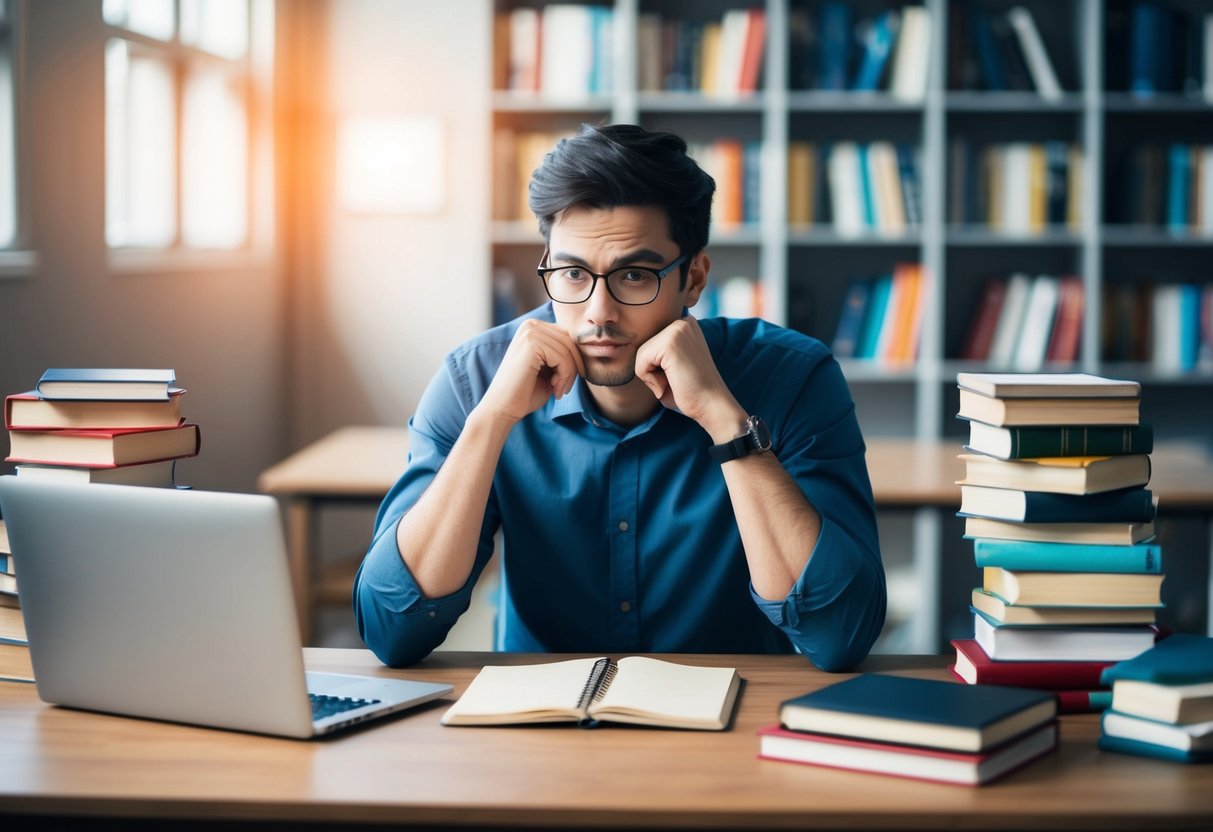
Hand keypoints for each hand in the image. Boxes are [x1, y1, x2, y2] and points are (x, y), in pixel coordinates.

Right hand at [476, 319, 585, 425]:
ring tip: (559, 391)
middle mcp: (530, 325)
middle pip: (570, 341)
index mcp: (534, 328)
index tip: (567, 382)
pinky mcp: (531, 343)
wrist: (503, 409)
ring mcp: (530, 332)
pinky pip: (563, 358)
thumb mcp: (550, 369)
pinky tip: (554, 389)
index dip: (574, 360)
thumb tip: (589, 347)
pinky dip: (564, 377)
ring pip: (568, 350)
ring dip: (569, 375)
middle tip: (565, 389)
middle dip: (574, 367)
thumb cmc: (526, 392)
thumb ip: (563, 355)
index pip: (568, 337)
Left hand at [634, 315, 745, 440]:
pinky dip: (651, 380)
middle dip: (653, 370)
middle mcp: (683, 322)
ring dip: (651, 376)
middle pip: (644, 347)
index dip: (657, 367)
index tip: (680, 374)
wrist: (711, 405)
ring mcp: (677, 330)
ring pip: (641, 355)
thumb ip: (655, 353)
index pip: (651, 344)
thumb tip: (624, 340)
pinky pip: (640, 363)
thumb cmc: (689, 391)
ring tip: (675, 381)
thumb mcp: (669, 365)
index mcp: (685, 324)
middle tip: (677, 380)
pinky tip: (671, 383)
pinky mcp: (670, 343)